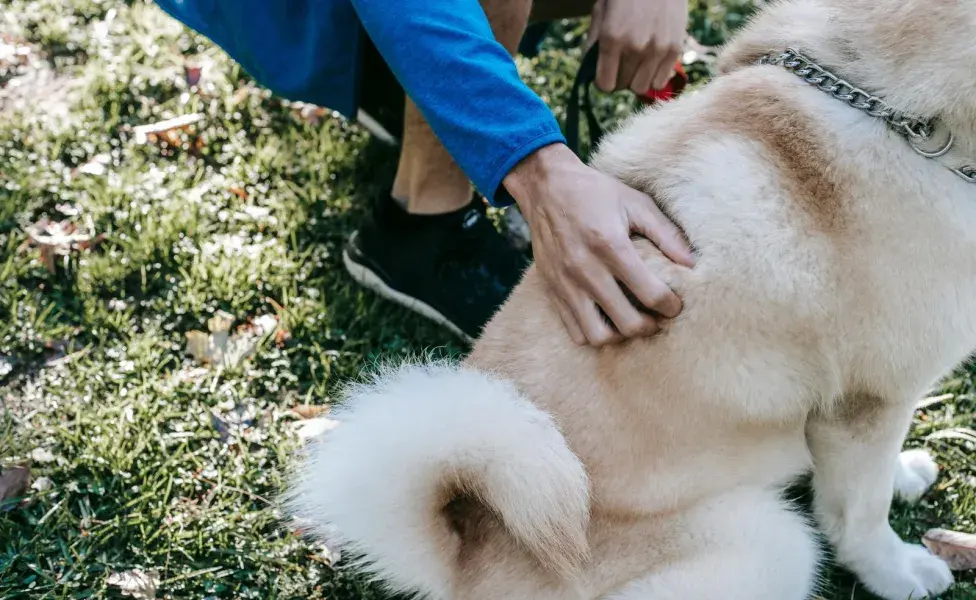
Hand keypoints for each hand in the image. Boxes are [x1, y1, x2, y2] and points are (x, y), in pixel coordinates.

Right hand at [504, 143, 694, 345]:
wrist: (546, 187)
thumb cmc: (595, 192)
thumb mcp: (635, 203)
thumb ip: (666, 233)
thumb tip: (692, 264)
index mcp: (610, 245)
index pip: (650, 294)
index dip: (670, 306)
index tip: (675, 305)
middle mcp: (586, 269)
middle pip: (627, 322)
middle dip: (650, 327)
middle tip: (658, 318)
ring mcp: (566, 284)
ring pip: (597, 336)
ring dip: (621, 336)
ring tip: (631, 322)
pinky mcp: (552, 291)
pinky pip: (574, 331)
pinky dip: (594, 333)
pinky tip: (607, 319)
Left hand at [588, 0, 688, 92]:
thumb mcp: (600, 11)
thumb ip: (593, 43)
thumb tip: (589, 72)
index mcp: (611, 37)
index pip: (604, 84)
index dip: (603, 80)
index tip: (606, 73)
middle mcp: (634, 47)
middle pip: (623, 86)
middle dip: (619, 77)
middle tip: (622, 63)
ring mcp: (657, 49)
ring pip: (642, 87)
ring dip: (637, 78)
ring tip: (637, 62)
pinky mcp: (675, 49)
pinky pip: (660, 81)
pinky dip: (654, 76)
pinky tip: (651, 62)